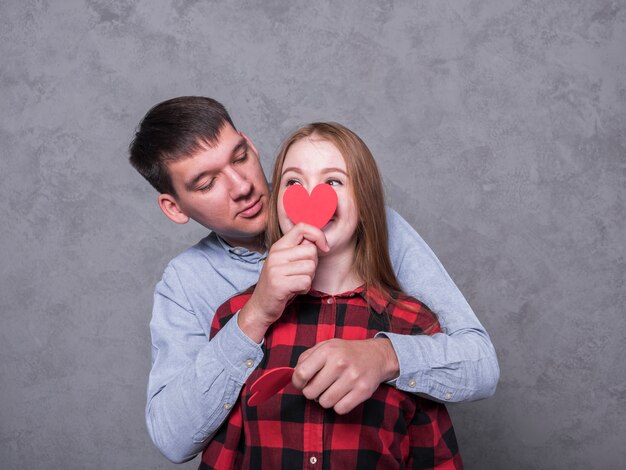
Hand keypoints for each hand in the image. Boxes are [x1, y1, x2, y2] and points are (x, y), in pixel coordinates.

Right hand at [238, 223, 328, 342]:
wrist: (261, 306)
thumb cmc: (279, 284)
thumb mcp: (286, 262)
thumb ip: (299, 250)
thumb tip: (318, 241)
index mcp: (278, 246)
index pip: (302, 227)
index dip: (318, 235)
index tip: (324, 247)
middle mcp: (276, 255)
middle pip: (311, 250)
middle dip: (313, 265)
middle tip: (300, 274)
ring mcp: (276, 269)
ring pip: (310, 267)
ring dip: (308, 279)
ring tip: (295, 283)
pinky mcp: (279, 284)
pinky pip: (306, 282)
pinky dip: (304, 289)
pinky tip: (294, 291)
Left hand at [292, 338, 399, 414]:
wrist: (376, 356)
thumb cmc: (345, 352)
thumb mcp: (325, 346)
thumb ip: (306, 358)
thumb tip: (295, 376)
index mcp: (327, 350)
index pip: (301, 373)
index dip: (297, 382)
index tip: (302, 383)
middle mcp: (339, 363)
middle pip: (311, 392)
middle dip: (312, 392)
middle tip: (320, 386)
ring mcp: (352, 378)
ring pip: (325, 403)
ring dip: (326, 399)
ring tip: (332, 389)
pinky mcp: (363, 391)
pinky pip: (340, 409)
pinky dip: (339, 405)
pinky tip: (343, 395)